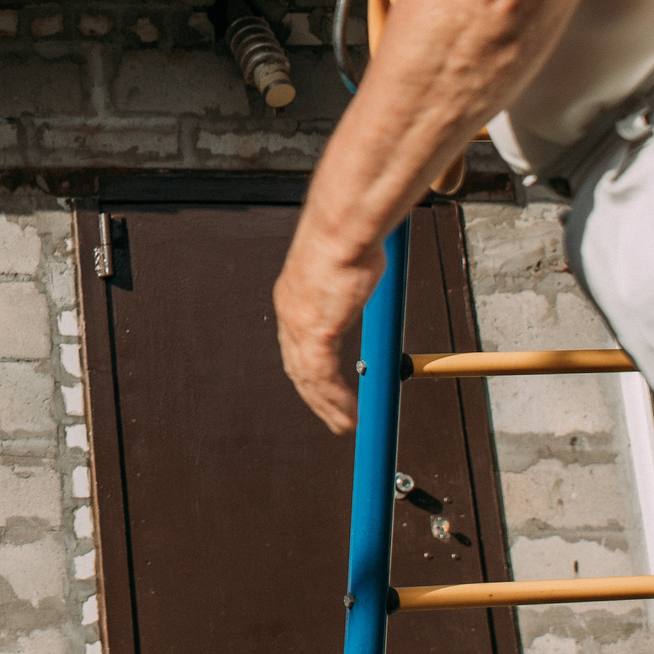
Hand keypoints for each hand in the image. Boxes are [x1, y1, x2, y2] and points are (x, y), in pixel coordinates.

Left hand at [273, 225, 383, 435]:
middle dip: (314, 397)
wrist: (342, 228)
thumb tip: (362, 276)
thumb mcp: (345, 266)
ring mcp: (300, 324)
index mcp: (293, 299)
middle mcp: (290, 314)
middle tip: (332, 417)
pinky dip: (337, 400)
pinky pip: (323, 378)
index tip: (320, 388)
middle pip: (297, 367)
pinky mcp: (315, 331)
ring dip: (327, 406)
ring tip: (344, 425)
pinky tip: (349, 414)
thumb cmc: (348, 238)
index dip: (308, 371)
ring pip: (309, 379)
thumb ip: (349, 282)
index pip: (296, 346)